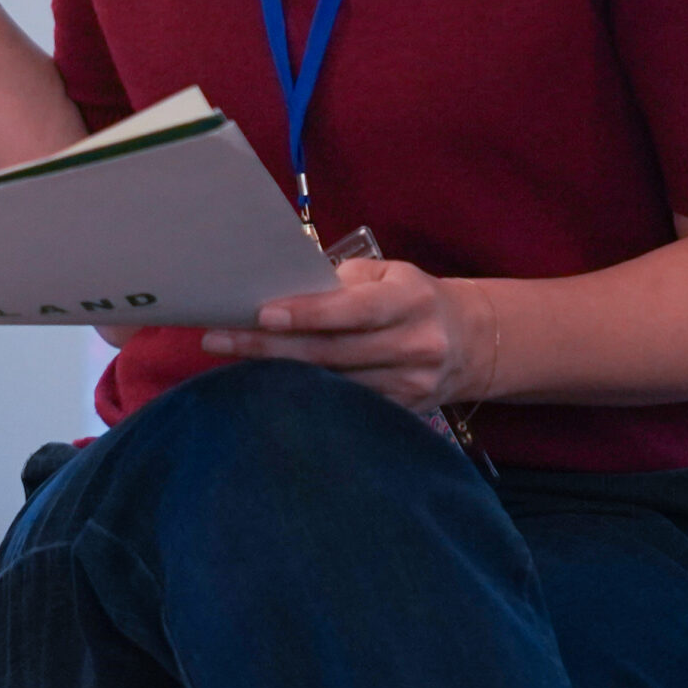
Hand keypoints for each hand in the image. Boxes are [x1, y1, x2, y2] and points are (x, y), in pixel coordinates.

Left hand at [200, 258, 498, 414]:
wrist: (470, 341)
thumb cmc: (410, 298)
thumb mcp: (389, 275)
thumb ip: (340, 281)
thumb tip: (280, 289)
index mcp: (411, 300)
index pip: (355, 309)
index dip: (308, 313)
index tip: (261, 314)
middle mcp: (416, 345)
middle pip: (333, 353)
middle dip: (269, 347)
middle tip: (217, 339)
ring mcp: (412, 386)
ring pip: (334, 385)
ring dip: (277, 376)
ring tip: (228, 362)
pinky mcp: (403, 413)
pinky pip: (346, 408)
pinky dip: (305, 398)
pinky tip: (267, 389)